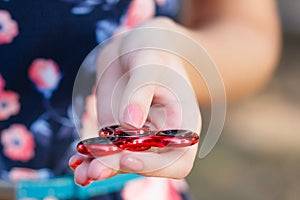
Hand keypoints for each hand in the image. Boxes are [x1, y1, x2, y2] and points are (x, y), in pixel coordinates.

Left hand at [69, 18, 200, 185]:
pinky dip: (91, 157)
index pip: (179, 158)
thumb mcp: (148, 63)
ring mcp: (139, 135)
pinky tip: (76, 161)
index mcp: (182, 121)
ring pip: (123, 161)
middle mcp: (162, 134)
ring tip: (81, 172)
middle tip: (94, 170)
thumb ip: (141, 91)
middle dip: (121, 168)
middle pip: (146, 164)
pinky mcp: (118, 131)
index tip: (128, 158)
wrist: (135, 49)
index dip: (156, 165)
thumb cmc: (151, 50)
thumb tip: (131, 123)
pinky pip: (107, 149)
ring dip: (101, 168)